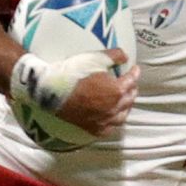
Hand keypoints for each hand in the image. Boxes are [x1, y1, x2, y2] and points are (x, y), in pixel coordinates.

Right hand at [12, 48, 138, 136]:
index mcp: (117, 91)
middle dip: (132, 89)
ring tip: (125, 101)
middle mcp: (114, 109)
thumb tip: (125, 56)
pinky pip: (110, 128)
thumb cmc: (73, 73)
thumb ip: (114, 55)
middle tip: (131, 84)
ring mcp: (104, 121)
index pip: (131, 81)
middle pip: (129, 99)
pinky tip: (112, 118)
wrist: (51, 92)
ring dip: (126, 107)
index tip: (134, 69)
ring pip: (122, 116)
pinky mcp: (93, 129)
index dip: (134, 73)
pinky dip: (114, 121)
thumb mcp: (95, 58)